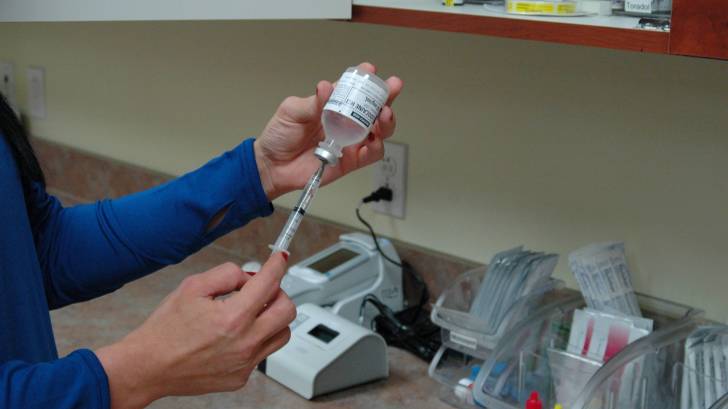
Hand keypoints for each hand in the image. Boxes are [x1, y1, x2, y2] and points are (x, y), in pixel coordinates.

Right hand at [96, 254, 293, 408]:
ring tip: (251, 313)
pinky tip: (235, 335)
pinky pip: (263, 353)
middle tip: (264, 290)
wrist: (148, 367)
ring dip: (273, 318)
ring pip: (282, 333)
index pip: (269, 283)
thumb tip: (250, 276)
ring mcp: (245, 363)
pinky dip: (256, 339)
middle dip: (279, 293)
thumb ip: (227, 275)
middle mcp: (244, 343)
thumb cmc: (165, 329)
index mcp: (232, 317)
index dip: (277, 265)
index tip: (280, 259)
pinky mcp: (241, 377)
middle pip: (287, 310)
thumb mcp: (192, 287)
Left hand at [255, 62, 403, 199]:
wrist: (273, 165)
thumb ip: (312, 102)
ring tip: (384, 114)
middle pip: (373, 108)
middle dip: (386, 96)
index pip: (353, 89)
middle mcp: (346, 122)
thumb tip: (326, 87)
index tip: (369, 70)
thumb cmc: (280, 135)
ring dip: (386, 121)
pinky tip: (374, 140)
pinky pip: (371, 154)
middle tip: (391, 88)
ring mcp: (351, 142)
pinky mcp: (351, 161)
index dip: (364, 79)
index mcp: (333, 106)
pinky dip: (376, 147)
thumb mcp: (292, 111)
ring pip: (380, 131)